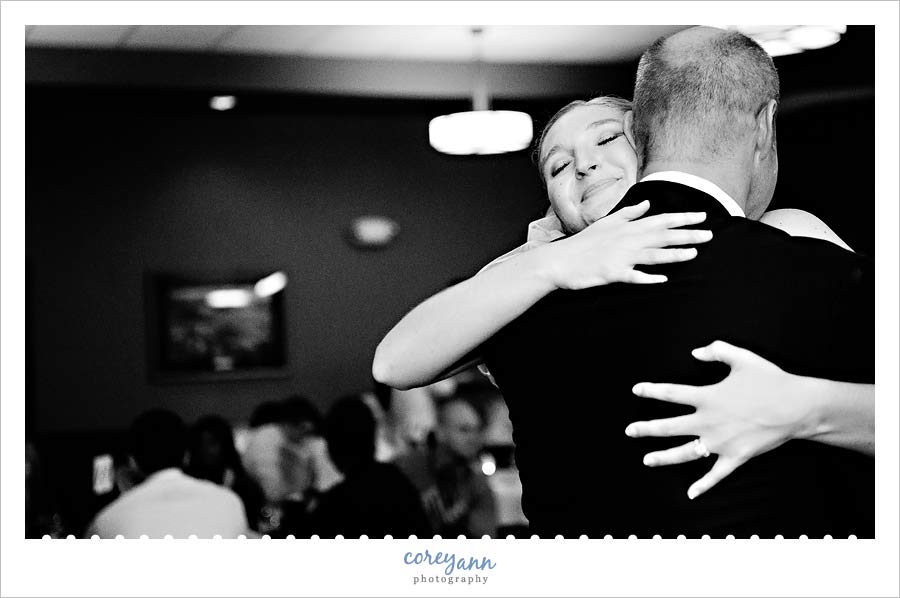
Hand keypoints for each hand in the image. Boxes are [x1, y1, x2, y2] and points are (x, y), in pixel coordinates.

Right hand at [540, 200, 711, 289]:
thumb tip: (647, 204)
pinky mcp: (612, 273)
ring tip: (694, 254)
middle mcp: (627, 240)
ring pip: (653, 255)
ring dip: (674, 254)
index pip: (661, 220)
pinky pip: (633, 276)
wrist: (561, 260)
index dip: (683, 218)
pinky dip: (648, 278)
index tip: (702, 217)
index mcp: (628, 228)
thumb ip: (629, 213)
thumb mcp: (607, 223)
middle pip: (662, 237)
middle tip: (709, 235)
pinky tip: (663, 279)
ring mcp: (620, 257)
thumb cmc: (584, 243)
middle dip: (687, 235)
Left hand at [625, 341, 814, 498]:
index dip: (651, 391)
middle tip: (629, 431)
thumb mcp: (742, 358)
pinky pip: (715, 474)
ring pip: (685, 452)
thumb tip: (695, 351)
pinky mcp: (736, 457)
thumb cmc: (771, 380)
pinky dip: (703, 485)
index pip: (671, 393)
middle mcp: (709, 421)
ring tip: (647, 460)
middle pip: (669, 426)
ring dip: (663, 457)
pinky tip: (690, 493)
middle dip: (646, 429)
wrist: (798, 407)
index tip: (636, 390)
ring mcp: (721, 442)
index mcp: (707, 397)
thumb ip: (716, 350)